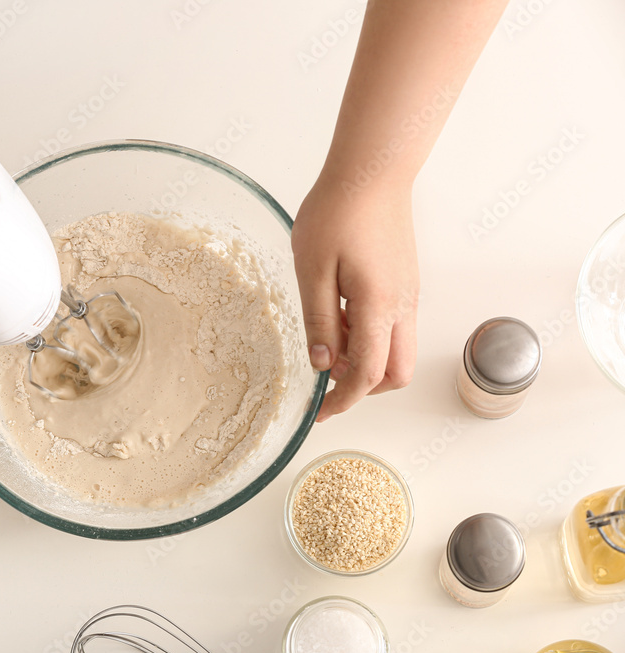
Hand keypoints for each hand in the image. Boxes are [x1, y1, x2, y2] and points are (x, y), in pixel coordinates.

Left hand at [291, 175, 418, 421]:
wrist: (371, 171)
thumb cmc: (338, 212)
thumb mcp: (312, 269)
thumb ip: (319, 321)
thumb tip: (323, 363)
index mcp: (379, 307)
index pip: (369, 375)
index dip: (344, 401)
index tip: (320, 413)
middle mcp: (403, 306)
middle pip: (396, 373)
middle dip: (363, 388)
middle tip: (326, 382)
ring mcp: (408, 294)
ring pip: (397, 350)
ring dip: (365, 359)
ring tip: (327, 335)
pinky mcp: (404, 282)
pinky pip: (394, 325)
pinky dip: (369, 335)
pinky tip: (339, 313)